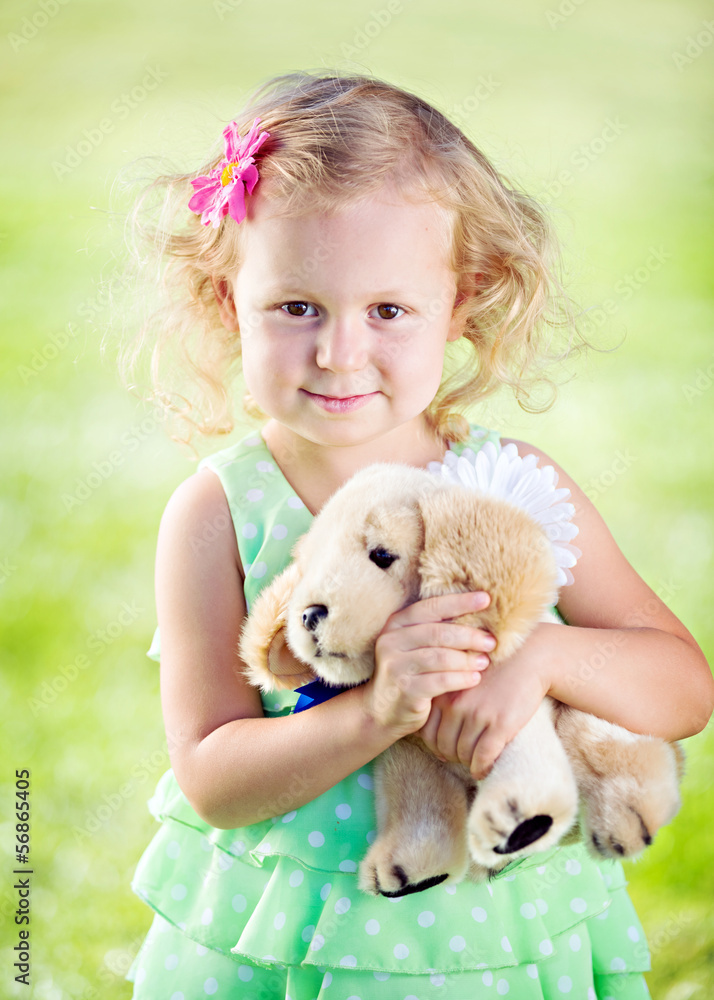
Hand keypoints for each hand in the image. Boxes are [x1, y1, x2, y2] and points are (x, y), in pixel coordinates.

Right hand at [361, 591, 496, 739]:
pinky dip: (461, 678)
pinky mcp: (404, 689)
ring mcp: (395, 666)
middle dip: (469, 635)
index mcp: (396, 623)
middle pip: (438, 632)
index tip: (486, 599)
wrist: (382, 711)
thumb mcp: (415, 646)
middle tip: (491, 642)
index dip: (460, 602)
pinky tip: (475, 678)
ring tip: (484, 661)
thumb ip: (437, 630)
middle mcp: (391, 641)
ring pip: (440, 657)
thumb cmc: (410, 673)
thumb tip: (479, 613)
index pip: (431, 607)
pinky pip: (440, 680)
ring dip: (467, 659)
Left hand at [418, 624, 551, 778]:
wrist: (528, 658)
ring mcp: (478, 715)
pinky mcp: (500, 725)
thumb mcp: (462, 679)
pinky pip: (483, 757)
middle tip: (463, 757)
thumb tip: (435, 736)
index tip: (446, 750)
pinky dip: (482, 768)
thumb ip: (446, 699)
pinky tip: (485, 769)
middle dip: (452, 757)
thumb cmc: (494, 670)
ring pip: (463, 754)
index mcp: (444, 693)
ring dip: (469, 763)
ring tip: (476, 761)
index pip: (427, 733)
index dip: (436, 746)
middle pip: (444, 746)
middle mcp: (456, 704)